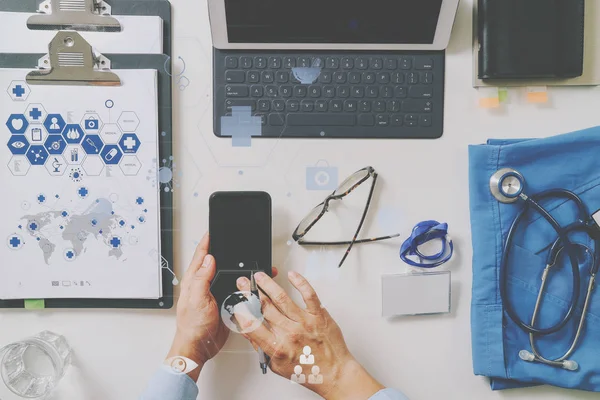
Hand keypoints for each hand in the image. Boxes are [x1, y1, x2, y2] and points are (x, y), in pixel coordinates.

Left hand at [168, 233, 277, 380]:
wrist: (199, 346)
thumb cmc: (192, 326)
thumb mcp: (197, 299)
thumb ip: (202, 278)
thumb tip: (209, 259)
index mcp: (194, 280)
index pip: (201, 256)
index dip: (207, 242)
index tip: (212, 231)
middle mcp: (204, 285)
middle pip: (215, 263)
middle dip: (223, 252)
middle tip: (231, 241)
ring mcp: (215, 294)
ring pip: (227, 276)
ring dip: (235, 269)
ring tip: (244, 259)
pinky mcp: (224, 303)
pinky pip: (234, 290)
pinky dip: (241, 285)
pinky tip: (247, 282)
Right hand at [236, 271, 383, 399]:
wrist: (334, 373)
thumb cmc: (307, 370)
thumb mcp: (276, 365)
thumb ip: (261, 347)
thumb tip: (248, 331)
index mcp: (277, 347)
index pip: (252, 325)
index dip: (241, 310)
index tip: (236, 301)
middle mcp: (290, 333)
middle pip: (264, 307)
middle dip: (250, 292)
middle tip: (244, 282)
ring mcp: (304, 323)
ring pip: (281, 298)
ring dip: (268, 284)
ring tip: (260, 276)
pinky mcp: (319, 315)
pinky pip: (308, 294)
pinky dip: (300, 282)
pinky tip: (292, 275)